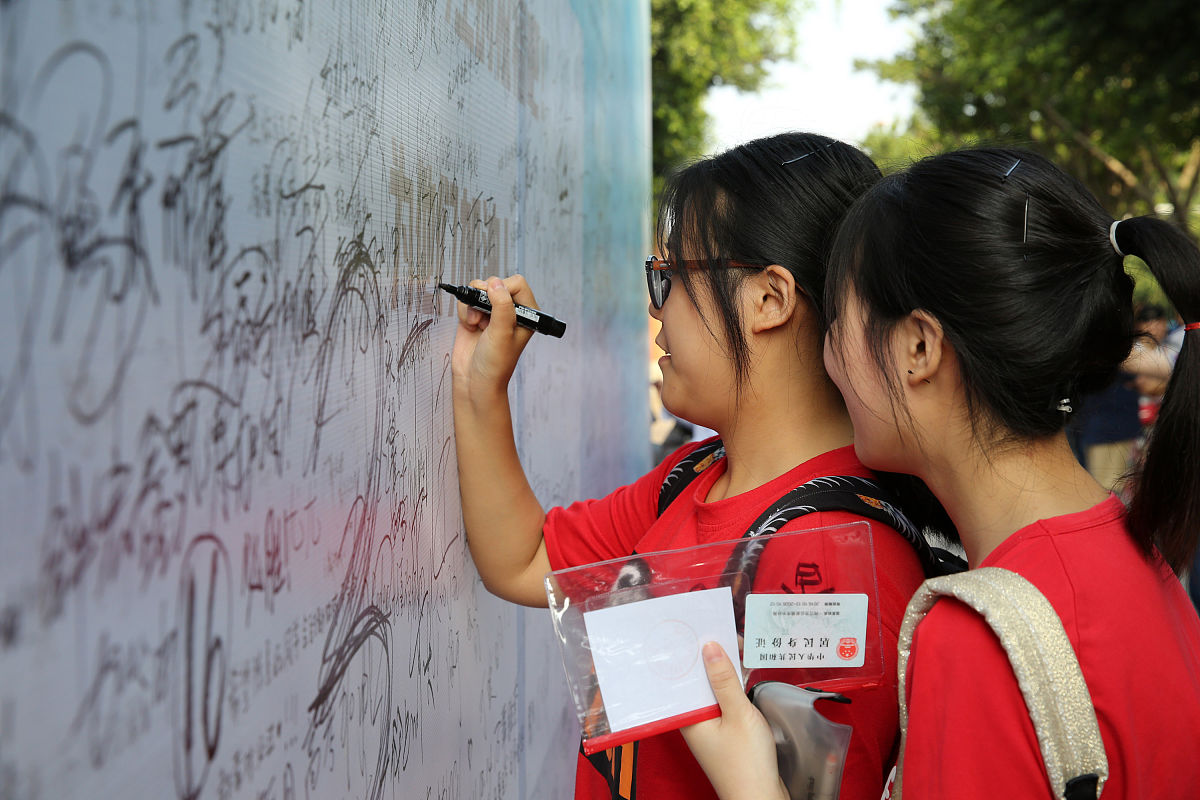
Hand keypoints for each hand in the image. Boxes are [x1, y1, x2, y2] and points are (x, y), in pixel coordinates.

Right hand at [450, 275, 537, 398]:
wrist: (474, 381)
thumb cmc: (495, 364)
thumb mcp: (502, 333)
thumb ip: (502, 306)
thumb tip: (495, 283)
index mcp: (527, 314)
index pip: (517, 284)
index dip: (503, 289)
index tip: (493, 303)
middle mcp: (510, 311)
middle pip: (496, 283)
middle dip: (484, 297)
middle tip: (482, 316)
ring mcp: (492, 313)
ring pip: (479, 289)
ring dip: (473, 304)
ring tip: (477, 324)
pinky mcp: (475, 315)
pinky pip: (467, 299)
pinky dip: (464, 310)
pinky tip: (470, 326)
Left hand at [681, 642, 788, 799]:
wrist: (760, 799)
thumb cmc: (746, 763)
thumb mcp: (738, 714)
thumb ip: (724, 680)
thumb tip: (709, 647)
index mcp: (688, 717)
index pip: (682, 676)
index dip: (689, 651)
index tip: (698, 628)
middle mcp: (693, 721)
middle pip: (696, 681)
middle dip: (706, 657)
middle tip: (721, 632)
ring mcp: (707, 728)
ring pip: (710, 691)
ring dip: (720, 671)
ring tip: (732, 644)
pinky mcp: (722, 734)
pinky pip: (721, 703)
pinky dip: (729, 688)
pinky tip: (739, 674)